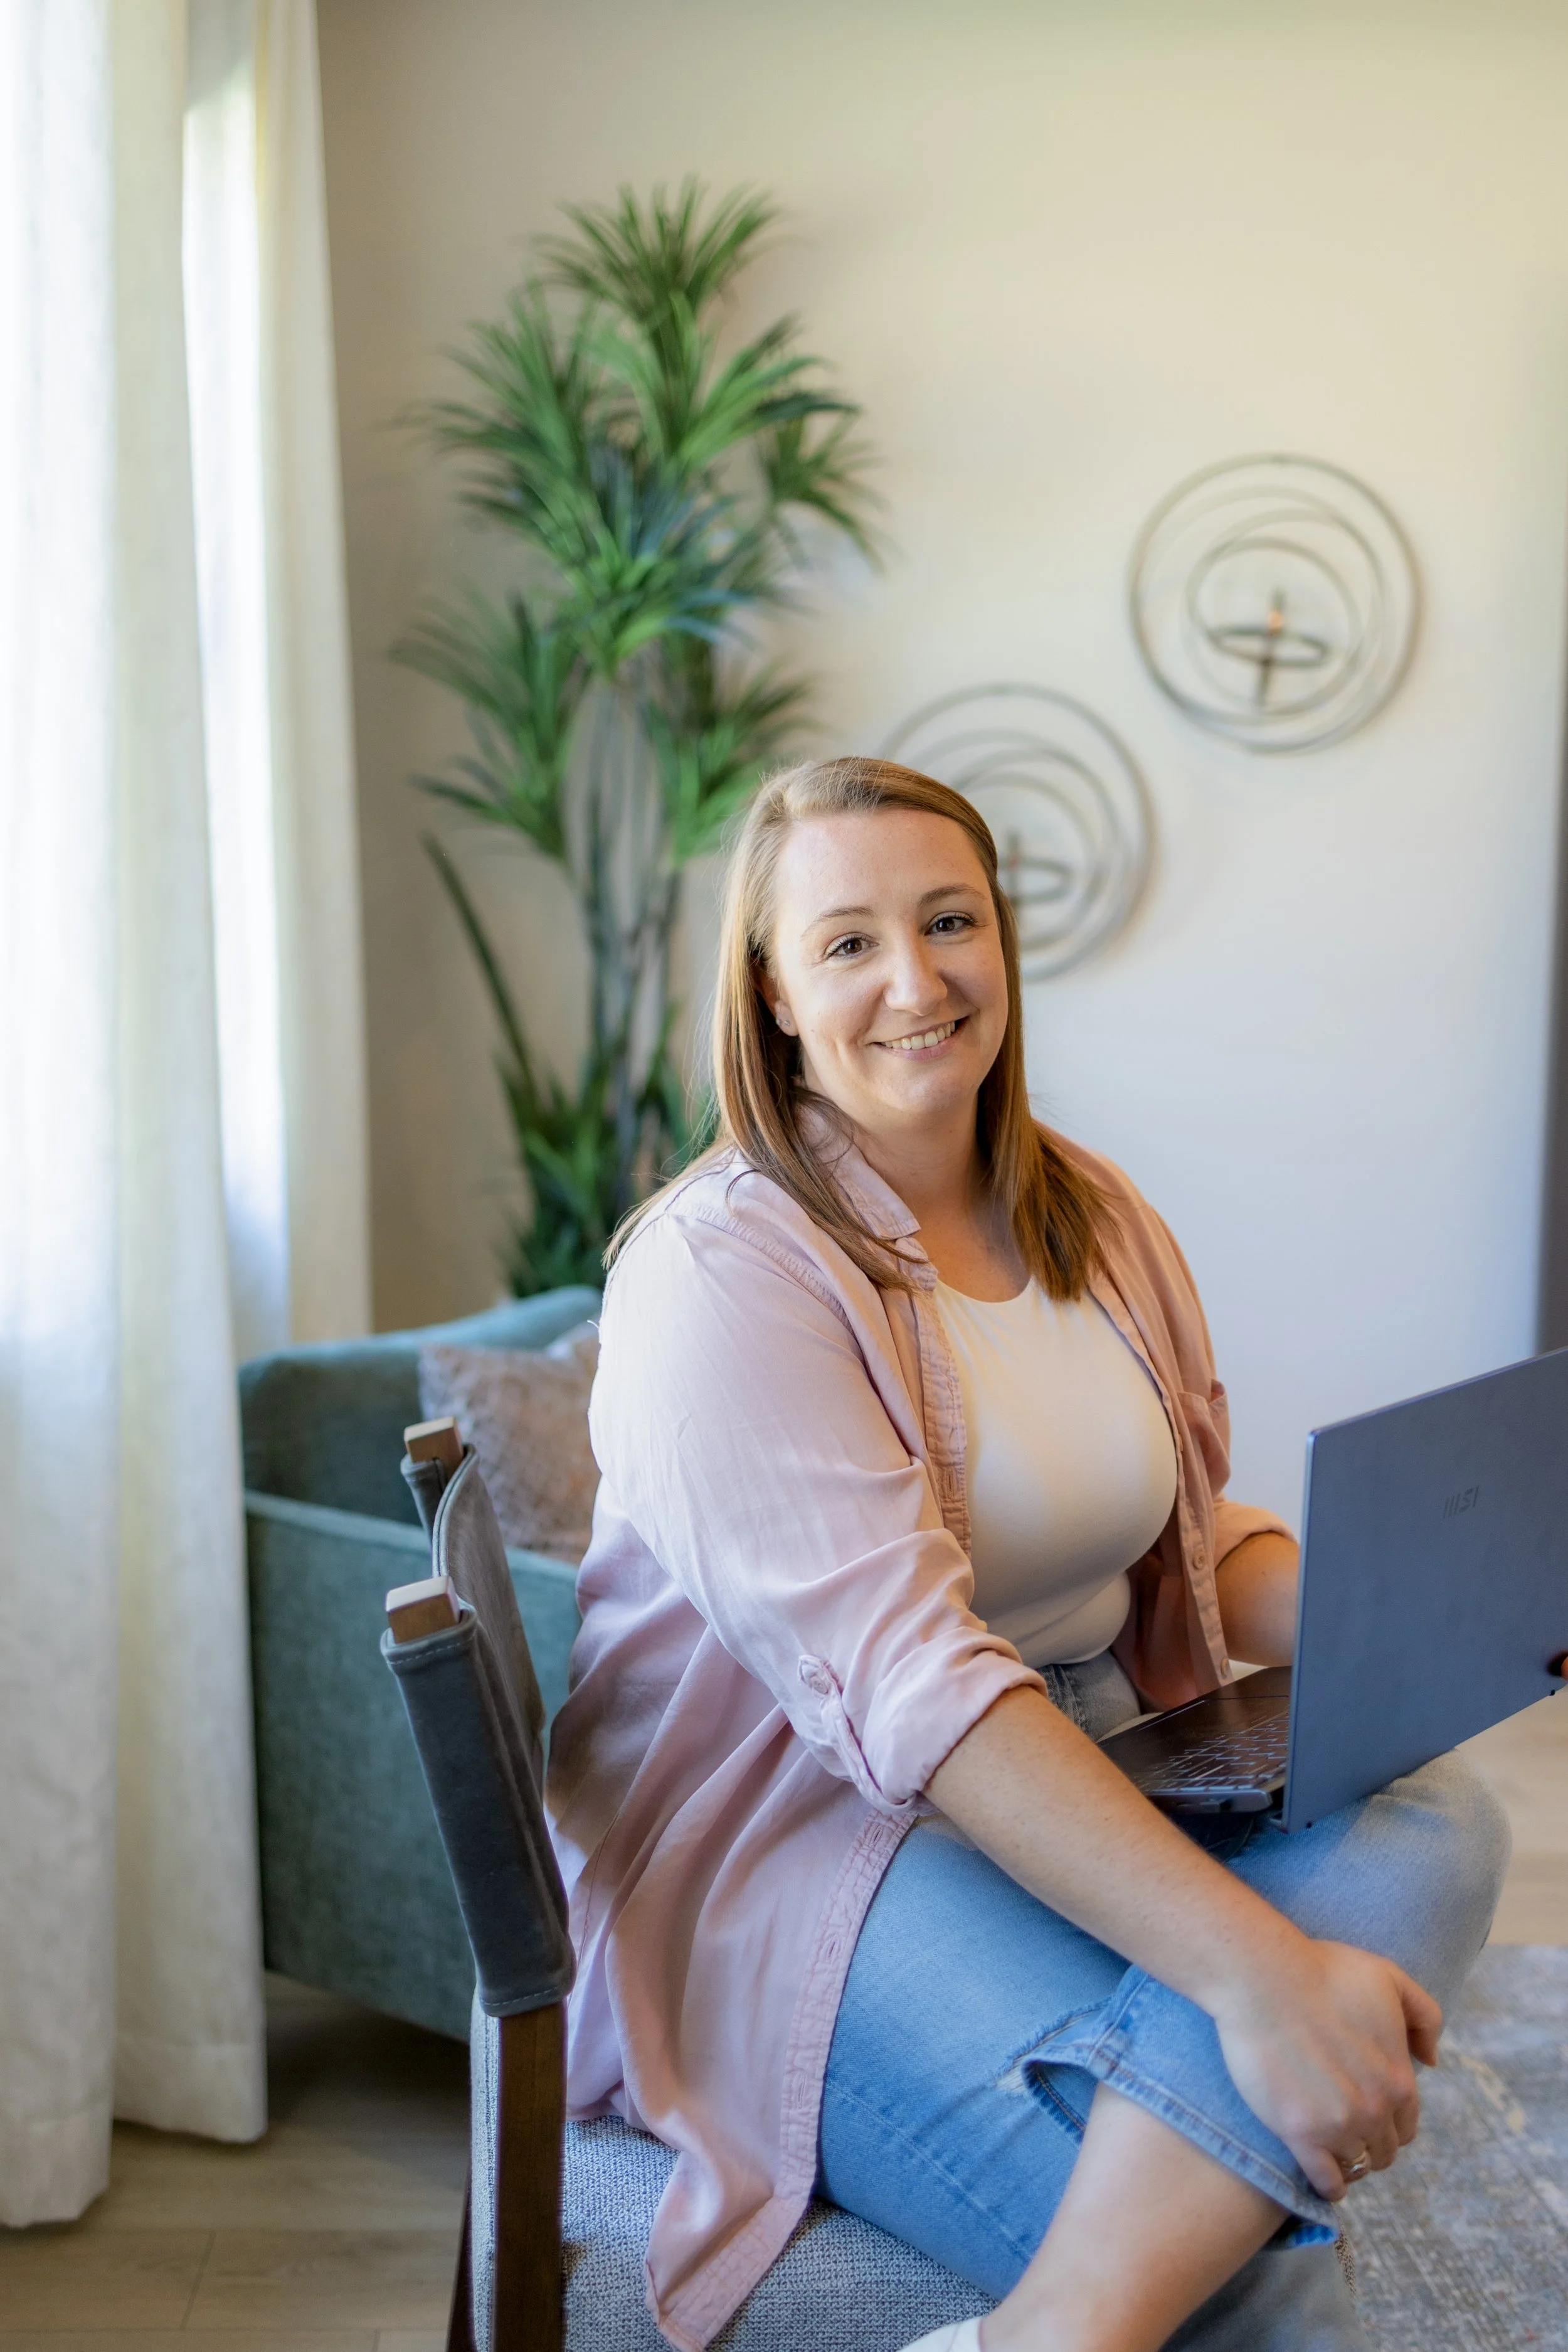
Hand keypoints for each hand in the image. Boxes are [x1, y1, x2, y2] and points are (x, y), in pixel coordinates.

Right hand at [1212, 1940, 1441, 2199]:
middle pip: (1384, 2150)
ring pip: (1356, 2166)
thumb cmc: (1322, 1971)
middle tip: (1347, 2129)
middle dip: (1370, 2142)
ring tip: (1333, 2150)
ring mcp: (1339, 2125)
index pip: (1406, 2124)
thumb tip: (1431, 2062)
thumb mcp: (1389, 1979)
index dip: (1390, 2121)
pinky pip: (1326, 2182)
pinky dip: (1330, 2185)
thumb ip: (1425, 2016)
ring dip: (1349, 2161)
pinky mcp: (1301, 2134)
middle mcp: (1376, 2110)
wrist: (1264, 1978)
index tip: (1370, 2115)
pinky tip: (1324, 2178)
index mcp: (1399, 2079)